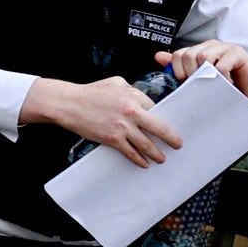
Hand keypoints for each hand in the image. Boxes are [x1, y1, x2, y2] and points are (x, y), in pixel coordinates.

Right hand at [20, 71, 173, 161]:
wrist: (69, 104)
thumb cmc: (90, 92)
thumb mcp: (116, 83)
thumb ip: (131, 90)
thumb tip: (141, 100)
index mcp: (134, 96)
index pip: (157, 109)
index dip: (163, 118)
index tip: (169, 125)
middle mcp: (132, 112)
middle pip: (159, 128)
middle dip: (171, 138)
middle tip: (178, 144)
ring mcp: (122, 127)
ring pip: (146, 144)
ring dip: (156, 153)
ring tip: (162, 158)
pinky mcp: (112, 139)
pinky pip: (130, 152)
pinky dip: (139, 159)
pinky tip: (144, 163)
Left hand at [159, 38, 247, 121]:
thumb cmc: (226, 87)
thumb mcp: (200, 79)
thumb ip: (180, 67)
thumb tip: (159, 56)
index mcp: (200, 50)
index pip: (178, 55)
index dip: (177, 72)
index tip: (185, 84)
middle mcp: (211, 46)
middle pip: (189, 55)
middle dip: (190, 74)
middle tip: (200, 86)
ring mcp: (225, 48)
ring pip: (204, 56)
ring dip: (206, 76)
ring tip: (213, 85)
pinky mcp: (238, 54)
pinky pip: (222, 65)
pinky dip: (221, 78)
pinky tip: (226, 85)